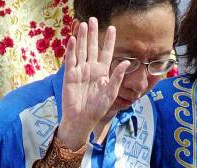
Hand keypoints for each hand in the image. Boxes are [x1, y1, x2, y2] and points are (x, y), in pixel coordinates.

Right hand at [57, 18, 128, 149]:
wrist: (81, 119)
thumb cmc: (97, 109)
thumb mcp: (110, 93)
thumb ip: (117, 77)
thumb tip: (126, 63)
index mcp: (102, 73)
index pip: (106, 53)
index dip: (109, 41)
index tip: (112, 28)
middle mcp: (91, 69)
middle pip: (92, 48)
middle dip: (93, 34)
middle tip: (94, 20)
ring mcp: (80, 71)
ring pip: (81, 50)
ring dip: (82, 38)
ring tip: (84, 24)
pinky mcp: (70, 75)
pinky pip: (71, 60)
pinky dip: (72, 49)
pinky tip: (73, 39)